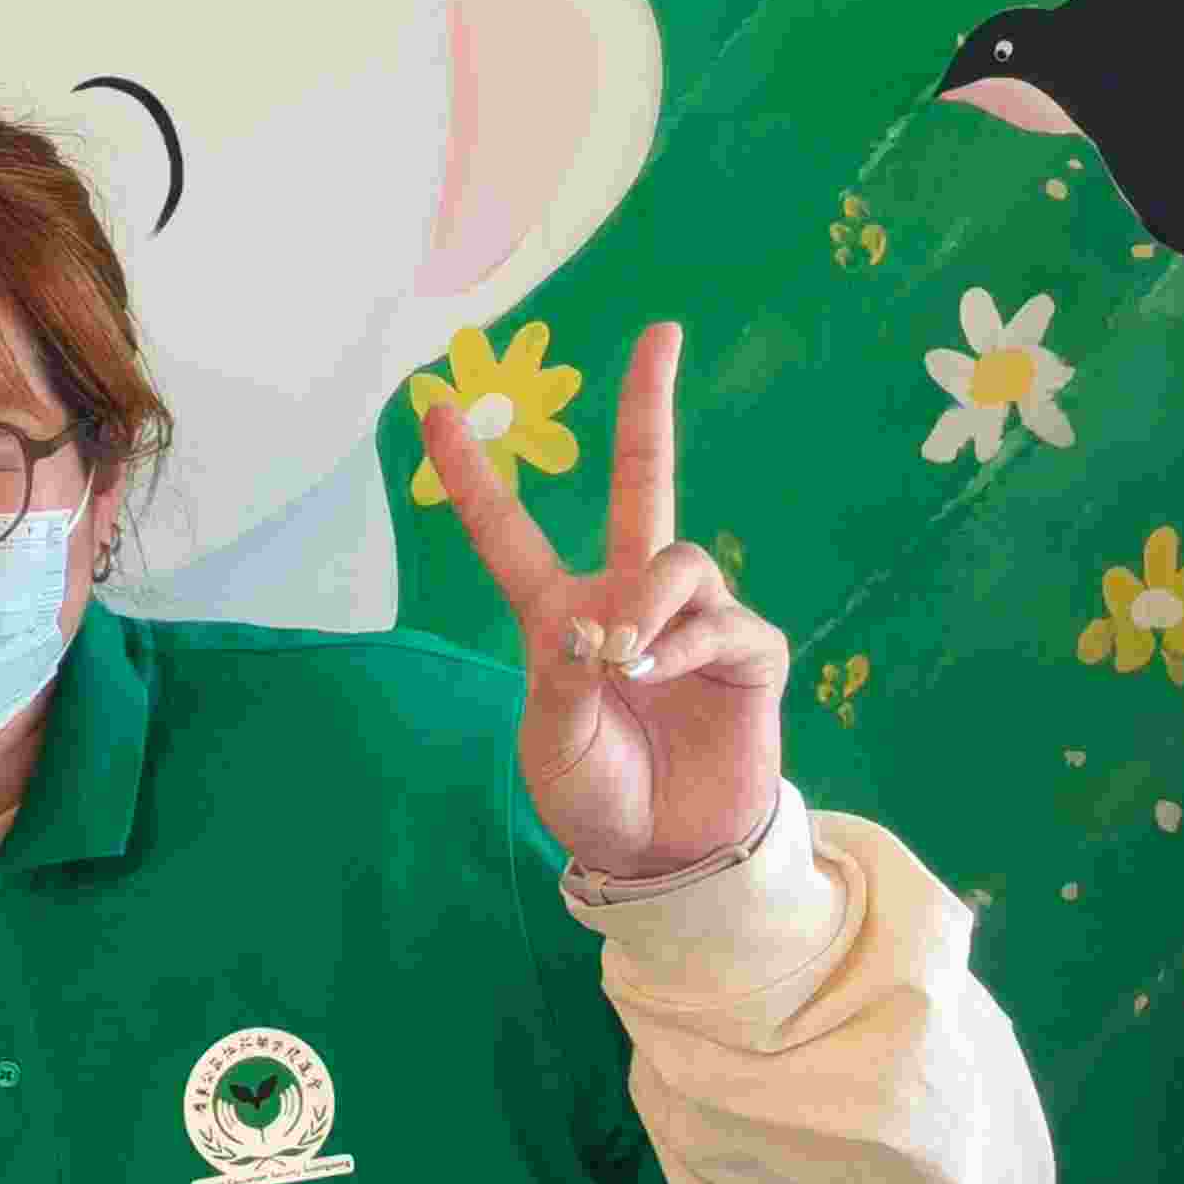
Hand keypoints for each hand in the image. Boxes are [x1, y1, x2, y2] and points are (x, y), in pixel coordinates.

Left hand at [418, 320, 788, 883]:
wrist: (661, 851)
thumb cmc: (596, 793)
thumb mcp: (550, 741)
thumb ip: (565, 678)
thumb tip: (605, 626)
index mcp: (559, 618)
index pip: (509, 532)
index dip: (474, 474)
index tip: (435, 407)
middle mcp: (627, 602)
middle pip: (643, 482)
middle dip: (649, 406)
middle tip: (660, 332)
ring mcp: (693, 620)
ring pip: (678, 558)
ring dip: (650, 602)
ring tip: (629, 661)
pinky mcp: (748, 653)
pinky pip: (723, 621)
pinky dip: (688, 644)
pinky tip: (664, 674)